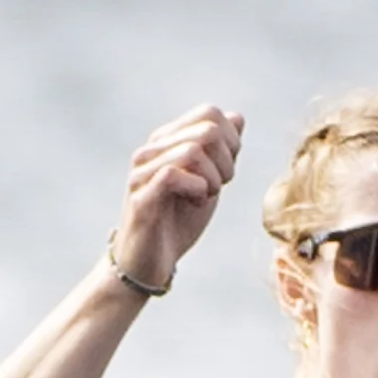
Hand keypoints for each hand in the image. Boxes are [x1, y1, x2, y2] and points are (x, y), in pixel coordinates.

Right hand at [109, 105, 244, 294]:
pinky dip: (197, 189)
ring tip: (207, 197)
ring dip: (213, 178)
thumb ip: (221, 152)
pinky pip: (174, 174)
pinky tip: (196, 204)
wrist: (149, 264)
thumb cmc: (177, 223)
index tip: (226, 171)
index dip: (232, 141)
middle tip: (220, 187)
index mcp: (166, 142)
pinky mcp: (141, 196)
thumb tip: (237, 118)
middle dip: (226, 161)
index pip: (209, 113)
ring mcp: (142, 172)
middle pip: (207, 128)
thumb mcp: (209, 183)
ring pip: (193, 149)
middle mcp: (151, 150)